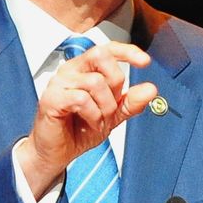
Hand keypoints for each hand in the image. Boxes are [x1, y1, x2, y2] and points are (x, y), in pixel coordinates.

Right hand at [16, 40, 158, 197]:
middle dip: (115, 83)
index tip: (145, 62)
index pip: (106, 49)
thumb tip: (151, 89)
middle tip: (111, 107)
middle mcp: (70, 71)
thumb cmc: (78, 131)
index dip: (127, 51)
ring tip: (99, 121)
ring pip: (94, 82)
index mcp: (84, 69)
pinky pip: (81, 98)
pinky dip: (93, 115)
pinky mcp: (51, 99)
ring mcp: (58, 83)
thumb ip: (130, 102)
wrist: (57, 154)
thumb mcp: (112, 116)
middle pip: (101, 57)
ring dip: (105, 107)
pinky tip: (91, 123)